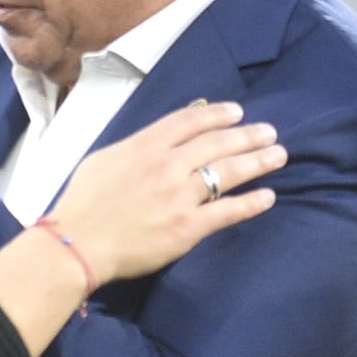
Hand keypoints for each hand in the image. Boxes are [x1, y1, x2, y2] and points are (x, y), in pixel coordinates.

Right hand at [44, 100, 285, 285]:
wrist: (77, 244)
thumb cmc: (82, 204)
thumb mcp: (104, 160)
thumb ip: (135, 147)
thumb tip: (158, 140)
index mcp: (145, 146)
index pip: (190, 122)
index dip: (217, 114)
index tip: (237, 112)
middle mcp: (167, 165)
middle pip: (216, 143)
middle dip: (247, 135)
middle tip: (270, 132)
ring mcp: (180, 196)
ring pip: (228, 172)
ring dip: (257, 161)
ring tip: (278, 155)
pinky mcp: (187, 227)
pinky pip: (227, 211)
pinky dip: (251, 203)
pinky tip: (268, 196)